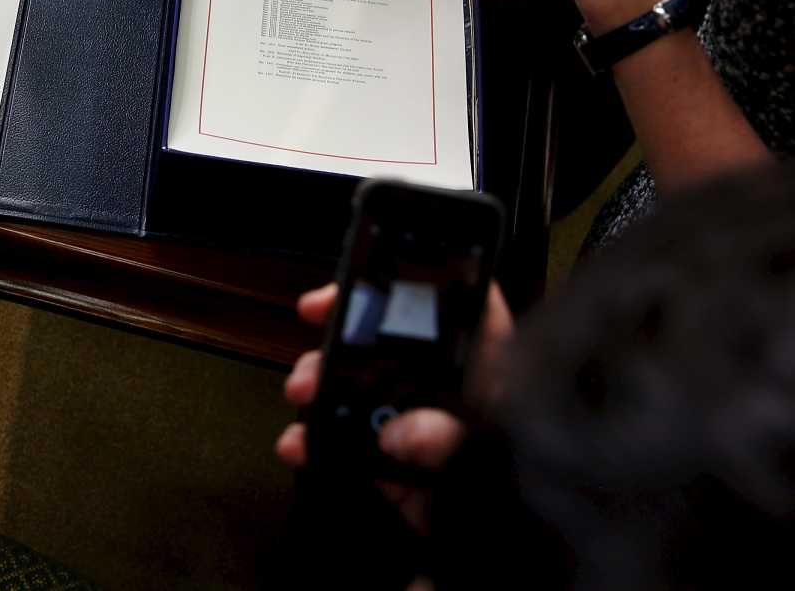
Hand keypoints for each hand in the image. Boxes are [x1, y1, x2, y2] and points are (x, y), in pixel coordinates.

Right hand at [275, 280, 513, 531]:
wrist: (532, 567)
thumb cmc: (534, 493)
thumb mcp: (499, 460)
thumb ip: (455, 443)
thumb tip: (402, 432)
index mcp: (498, 378)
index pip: (472, 309)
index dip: (428, 278)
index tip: (377, 274)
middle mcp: (460, 397)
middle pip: (402, 345)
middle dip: (348, 333)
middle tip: (320, 330)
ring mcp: (427, 433)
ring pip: (370, 392)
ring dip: (325, 386)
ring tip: (302, 389)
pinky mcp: (404, 473)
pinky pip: (357, 449)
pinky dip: (321, 445)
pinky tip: (301, 443)